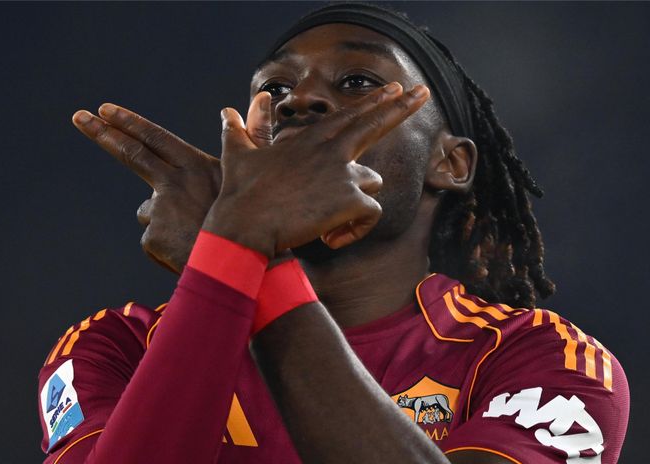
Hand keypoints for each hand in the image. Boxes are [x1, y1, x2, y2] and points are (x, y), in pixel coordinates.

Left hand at [71, 99, 271, 272]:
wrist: (247, 264)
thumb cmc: (257, 219)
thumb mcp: (255, 174)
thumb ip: (254, 133)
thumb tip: (261, 99)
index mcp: (196, 164)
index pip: (155, 137)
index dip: (129, 122)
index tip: (105, 109)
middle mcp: (173, 182)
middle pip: (132, 154)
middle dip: (102, 133)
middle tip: (80, 117)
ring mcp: (161, 210)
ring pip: (150, 211)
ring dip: (165, 221)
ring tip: (195, 235)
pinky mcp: (153, 237)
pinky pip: (153, 240)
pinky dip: (167, 247)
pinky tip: (189, 251)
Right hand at [204, 82, 430, 257]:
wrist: (244, 225)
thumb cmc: (240, 192)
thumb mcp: (237, 154)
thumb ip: (238, 130)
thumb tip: (226, 112)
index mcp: (313, 138)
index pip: (352, 114)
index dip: (375, 101)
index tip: (395, 87)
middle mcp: (334, 150)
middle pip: (377, 124)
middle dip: (402, 107)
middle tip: (423, 92)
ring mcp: (345, 174)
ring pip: (372, 184)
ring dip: (355, 203)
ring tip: (324, 221)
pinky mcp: (351, 201)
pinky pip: (371, 215)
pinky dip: (354, 230)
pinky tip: (331, 238)